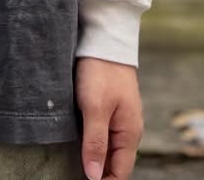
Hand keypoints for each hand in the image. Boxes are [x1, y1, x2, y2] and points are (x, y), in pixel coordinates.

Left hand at [74, 58, 142, 179]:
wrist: (105, 37)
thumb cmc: (100, 71)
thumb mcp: (95, 108)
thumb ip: (95, 143)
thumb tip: (94, 177)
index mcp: (129, 134)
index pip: (119, 173)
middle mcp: (128, 130)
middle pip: (114, 163)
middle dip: (97, 173)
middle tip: (74, 175)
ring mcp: (120, 118)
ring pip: (108, 149)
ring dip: (94, 159)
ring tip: (75, 166)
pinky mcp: (110, 107)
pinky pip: (103, 134)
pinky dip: (92, 143)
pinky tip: (79, 144)